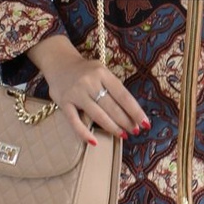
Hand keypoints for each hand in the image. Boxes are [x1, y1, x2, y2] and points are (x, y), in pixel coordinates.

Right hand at [26, 35, 148, 143]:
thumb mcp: (101, 71)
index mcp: (102, 73)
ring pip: (97, 115)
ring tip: (122, 135)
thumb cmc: (85, 71)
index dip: (135, 111)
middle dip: (126, 121)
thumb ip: (113, 87)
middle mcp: (89, 82)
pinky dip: (84, 133)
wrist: (58, 62)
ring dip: (112, 127)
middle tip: (135, 131)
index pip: (123, 95)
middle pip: (112, 106)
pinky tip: (94, 141)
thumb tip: (131, 110)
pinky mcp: (63, 103)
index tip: (145, 123)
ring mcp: (76, 93)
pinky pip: (75, 121)